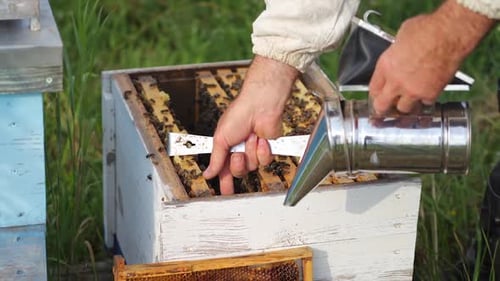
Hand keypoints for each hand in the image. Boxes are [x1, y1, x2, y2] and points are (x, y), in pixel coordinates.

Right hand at [202, 55, 297, 193]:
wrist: (260, 106)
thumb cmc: (239, 115)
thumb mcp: (221, 139)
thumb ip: (216, 159)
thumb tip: (208, 173)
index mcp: (226, 148)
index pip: (224, 170)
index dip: (224, 182)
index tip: (225, 193)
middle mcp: (241, 150)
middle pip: (238, 172)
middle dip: (237, 164)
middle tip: (238, 152)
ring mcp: (255, 150)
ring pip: (253, 167)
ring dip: (250, 153)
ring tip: (251, 138)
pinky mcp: (268, 149)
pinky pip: (265, 161)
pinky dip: (262, 150)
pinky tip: (261, 139)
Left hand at [369, 0, 493, 114]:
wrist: (450, 33)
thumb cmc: (427, 29)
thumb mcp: (401, 37)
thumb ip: (396, 53)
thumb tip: (398, 54)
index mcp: (385, 66)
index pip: (373, 89)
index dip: (376, 93)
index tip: (378, 94)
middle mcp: (396, 81)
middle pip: (382, 105)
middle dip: (383, 107)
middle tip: (386, 107)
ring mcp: (413, 90)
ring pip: (404, 109)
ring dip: (406, 105)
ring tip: (409, 100)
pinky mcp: (431, 93)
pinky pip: (425, 103)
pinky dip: (426, 99)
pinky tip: (427, 92)